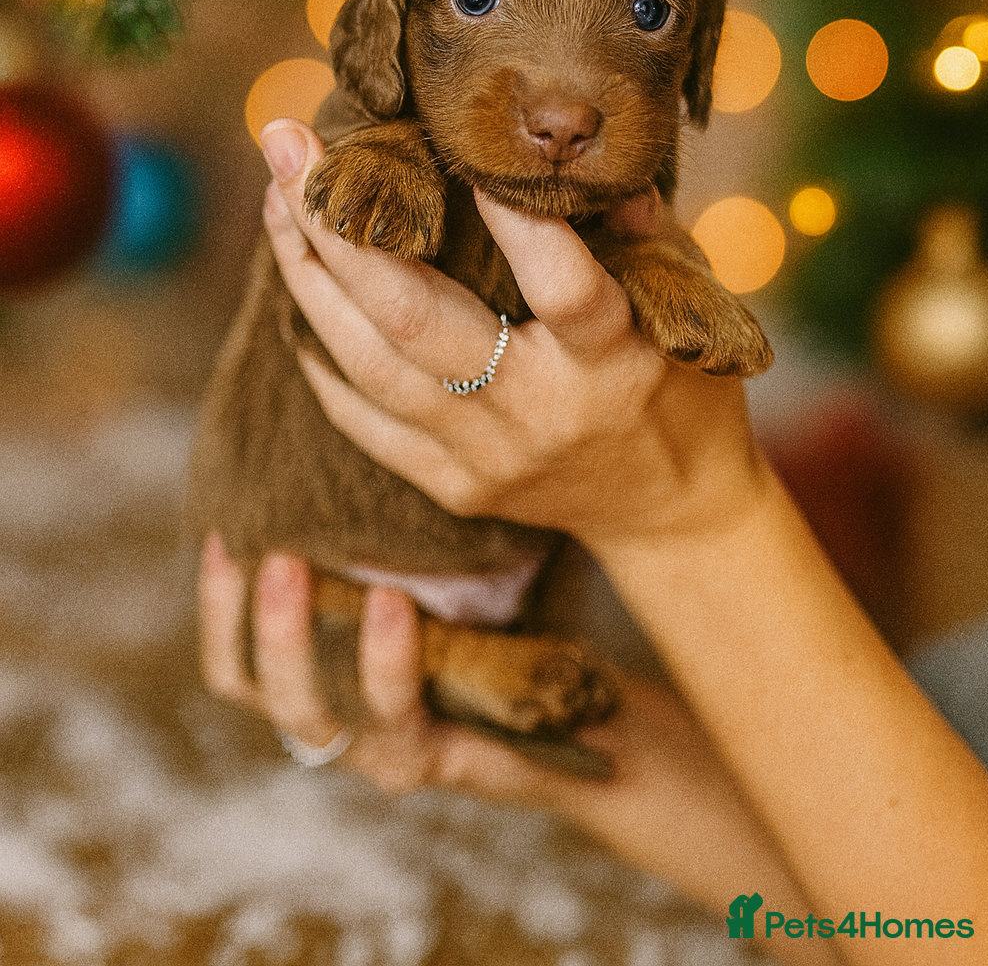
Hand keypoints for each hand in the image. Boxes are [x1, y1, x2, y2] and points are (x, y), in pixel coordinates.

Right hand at [197, 531, 834, 960]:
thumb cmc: (509, 622)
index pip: (234, 651)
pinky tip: (394, 605)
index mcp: (327, 671)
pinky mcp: (440, 765)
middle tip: (258, 547)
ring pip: (309, 716)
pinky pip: (396, 725)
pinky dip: (386, 666)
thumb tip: (366, 398)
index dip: (214, 600)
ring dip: (297, 641)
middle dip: (247, 617)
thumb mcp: (439, 567)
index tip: (219, 530)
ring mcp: (386, 748)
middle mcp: (341, 718)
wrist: (596, 706)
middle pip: (251, 686)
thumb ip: (391, 522)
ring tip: (303, 569)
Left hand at [259, 119, 764, 553]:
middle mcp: (538, 410)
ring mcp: (485, 457)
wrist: (669, 514)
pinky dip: (323, 359)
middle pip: (417, 321)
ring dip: (310, 279)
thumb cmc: (683, 389)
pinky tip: (296, 294)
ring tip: (276, 201)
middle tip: (287, 149)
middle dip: (340, 230)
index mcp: (611, 360)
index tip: (452, 146)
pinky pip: (363, 423)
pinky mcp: (452, 487)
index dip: (511, 218)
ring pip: (371, 367)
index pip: (558, 283)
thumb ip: (640, 229)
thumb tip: (573, 151)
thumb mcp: (689, 304)